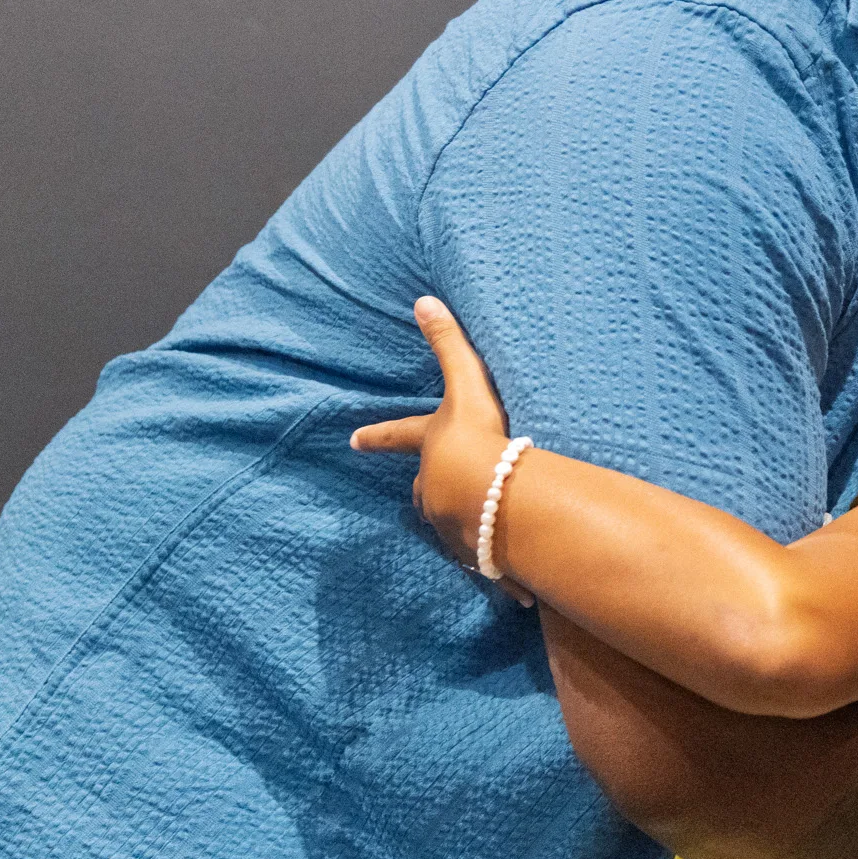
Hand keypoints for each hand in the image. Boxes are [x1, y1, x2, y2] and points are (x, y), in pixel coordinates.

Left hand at [351, 296, 535, 602]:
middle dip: (429, 487)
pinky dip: (491, 553)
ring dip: (460, 518)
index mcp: (430, 448)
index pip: (396, 437)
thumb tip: (423, 299)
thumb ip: (447, 343)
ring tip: (479, 520)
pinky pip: (483, 552)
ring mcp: (450, 521)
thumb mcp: (465, 384)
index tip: (353, 441)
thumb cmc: (477, 435)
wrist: (493, 492)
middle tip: (436, 488)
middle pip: (423, 488)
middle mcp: (433, 486)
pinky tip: (504, 558)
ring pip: (449, 520)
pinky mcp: (476, 549)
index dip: (376, 436)